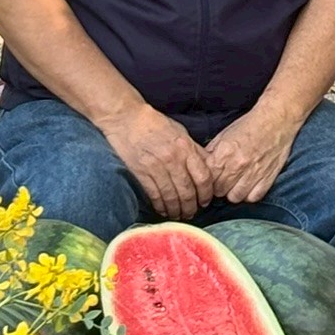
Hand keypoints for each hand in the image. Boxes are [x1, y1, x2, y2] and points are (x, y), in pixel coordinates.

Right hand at [102, 102, 215, 220]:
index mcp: (186, 148)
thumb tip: (208, 166)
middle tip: (192, 213)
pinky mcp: (141, 173)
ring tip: (179, 216)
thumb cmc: (155, 124)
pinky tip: (163, 211)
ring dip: (177, 210)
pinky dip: (160, 206)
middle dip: (192, 206)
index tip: (206, 200)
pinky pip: (154, 195)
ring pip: (171, 196)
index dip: (207, 193)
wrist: (126, 119)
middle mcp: (173, 159)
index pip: (203, 176)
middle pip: (188, 191)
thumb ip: (194, 150)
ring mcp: (156, 167)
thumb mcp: (181, 132)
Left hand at [204, 107, 300, 205]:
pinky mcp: (268, 178)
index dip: (207, 180)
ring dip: (233, 192)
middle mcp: (238, 165)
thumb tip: (201, 166)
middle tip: (223, 180)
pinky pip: (253, 198)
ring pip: (234, 197)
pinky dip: (249, 194)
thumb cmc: (250, 125)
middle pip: (219, 191)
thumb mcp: (224, 134)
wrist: (276, 119)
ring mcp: (253, 173)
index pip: (207, 179)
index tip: (211, 178)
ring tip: (236, 183)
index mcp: (224, 153)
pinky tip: (248, 185)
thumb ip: (211, 151)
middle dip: (219, 187)